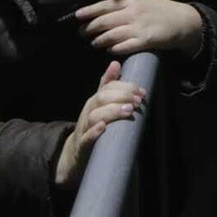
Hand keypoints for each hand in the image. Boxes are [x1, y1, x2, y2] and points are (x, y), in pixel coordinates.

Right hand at [53, 61, 144, 189]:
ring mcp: (84, 128)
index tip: (142, 91)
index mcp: (95, 101)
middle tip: (138, 100)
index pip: (108, 88)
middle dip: (121, 97)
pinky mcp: (82, 146)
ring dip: (112, 112)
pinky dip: (94, 132)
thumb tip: (116, 63)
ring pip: (94, 116)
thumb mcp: (99, 105)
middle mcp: (89, 112)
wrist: (75, 154)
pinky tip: (104, 127)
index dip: (125, 87)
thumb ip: (107, 85)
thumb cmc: (91, 125)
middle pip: (102, 98)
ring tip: (129, 111)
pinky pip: (86, 138)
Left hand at [76, 0, 201, 57]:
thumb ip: (122, 0)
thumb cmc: (162, 10)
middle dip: (91, 27)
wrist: (183, 21)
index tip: (77, 15)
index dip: (90, 10)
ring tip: (93, 43)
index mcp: (132, 1)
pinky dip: (115, 48)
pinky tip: (109, 50)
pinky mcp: (146, 41)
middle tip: (81, 33)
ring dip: (100, 39)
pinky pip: (125, 46)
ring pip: (112, 34)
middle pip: (106, 20)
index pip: (106, 5)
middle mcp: (133, 13)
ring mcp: (139, 27)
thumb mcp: (142, 0)